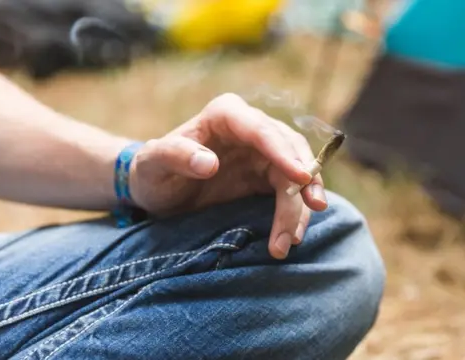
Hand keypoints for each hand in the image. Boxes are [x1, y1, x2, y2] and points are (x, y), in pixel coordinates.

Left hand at [129, 93, 327, 258]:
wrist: (158, 191)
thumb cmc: (153, 171)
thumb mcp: (153, 163)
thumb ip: (175, 156)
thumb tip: (209, 163)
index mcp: (226, 114)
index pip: (261, 130)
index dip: (283, 152)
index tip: (299, 177)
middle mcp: (251, 128)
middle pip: (289, 150)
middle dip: (302, 182)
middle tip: (311, 210)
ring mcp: (263, 152)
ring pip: (297, 173)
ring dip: (300, 206)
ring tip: (291, 240)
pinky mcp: (268, 176)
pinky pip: (291, 191)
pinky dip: (295, 213)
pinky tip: (292, 235)